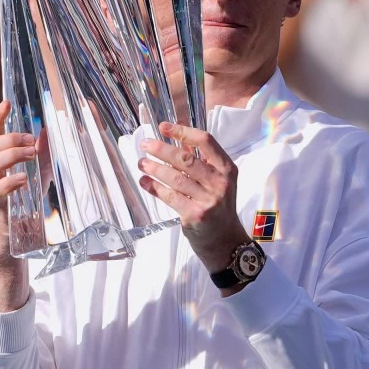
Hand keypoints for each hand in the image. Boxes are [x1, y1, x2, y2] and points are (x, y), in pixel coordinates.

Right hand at [0, 101, 34, 270]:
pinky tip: (23, 179)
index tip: (6, 103)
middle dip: (8, 139)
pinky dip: (9, 182)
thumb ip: (45, 153)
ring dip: (9, 155)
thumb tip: (47, 130)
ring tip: (30, 155)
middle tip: (31, 142)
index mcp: (2, 161)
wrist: (19, 237)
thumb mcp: (42, 173)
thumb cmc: (28, 202)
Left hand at [138, 122, 250, 272]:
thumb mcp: (217, 181)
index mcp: (227, 168)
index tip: (163, 127)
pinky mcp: (195, 215)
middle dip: (162, 149)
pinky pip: (170, 196)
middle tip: (145, 144)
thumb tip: (177, 140)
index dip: (182, 131)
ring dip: (155, 168)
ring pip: (175, 177)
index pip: (205, 141)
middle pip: (186, 158)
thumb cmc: (218, 207)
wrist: (225, 241)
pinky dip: (154, 187)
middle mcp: (220, 182)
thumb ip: (201, 161)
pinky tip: (145, 181)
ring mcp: (208, 199)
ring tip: (141, 163)